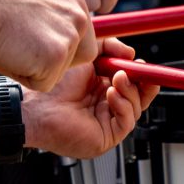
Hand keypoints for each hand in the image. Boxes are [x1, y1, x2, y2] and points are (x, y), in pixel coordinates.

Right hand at [0, 0, 96, 91]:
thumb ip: (49, 11)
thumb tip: (49, 27)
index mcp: (73, 0)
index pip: (81, 37)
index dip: (56, 46)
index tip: (35, 42)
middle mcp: (78, 16)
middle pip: (80, 57)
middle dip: (53, 61)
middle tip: (24, 49)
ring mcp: (69, 36)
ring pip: (59, 72)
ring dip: (34, 68)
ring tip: (12, 46)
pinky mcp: (56, 55)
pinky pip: (43, 83)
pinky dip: (22, 76)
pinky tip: (9, 54)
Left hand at [22, 38, 158, 157]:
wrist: (38, 104)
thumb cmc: (53, 85)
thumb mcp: (86, 55)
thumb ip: (109, 46)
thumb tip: (130, 53)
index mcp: (101, 88)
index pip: (132, 84)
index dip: (141, 75)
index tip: (145, 64)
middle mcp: (105, 106)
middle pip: (139, 99)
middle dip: (144, 85)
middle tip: (141, 72)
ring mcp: (106, 122)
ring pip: (135, 109)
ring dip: (131, 91)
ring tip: (118, 78)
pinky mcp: (106, 137)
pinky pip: (127, 123)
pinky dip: (124, 106)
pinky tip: (111, 94)